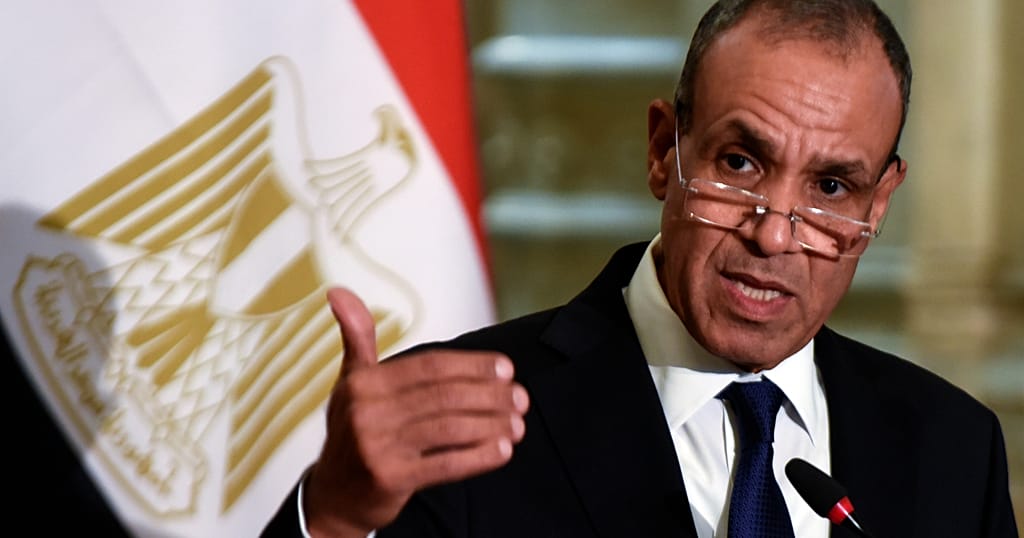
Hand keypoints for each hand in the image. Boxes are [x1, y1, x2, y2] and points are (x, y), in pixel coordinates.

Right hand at [303, 288, 529, 537]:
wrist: (333, 495)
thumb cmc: (352, 431)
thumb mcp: (351, 382)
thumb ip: (357, 338)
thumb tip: (339, 291)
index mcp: (364, 382)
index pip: (431, 365)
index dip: (472, 365)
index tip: (506, 368)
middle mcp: (367, 412)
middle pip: (445, 396)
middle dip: (490, 396)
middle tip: (520, 398)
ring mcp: (377, 447)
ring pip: (450, 428)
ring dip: (491, 425)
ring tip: (518, 424)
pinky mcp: (391, 479)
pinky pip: (446, 464)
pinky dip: (479, 457)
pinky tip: (502, 450)